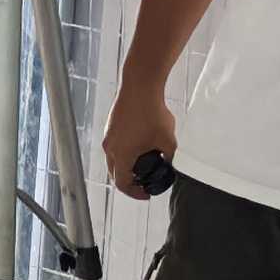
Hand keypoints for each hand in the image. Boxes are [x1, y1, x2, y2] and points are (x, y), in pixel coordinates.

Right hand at [103, 86, 177, 201]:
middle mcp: (110, 148)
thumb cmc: (152, 112)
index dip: (135, 193)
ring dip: (127, 165)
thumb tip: (170, 164)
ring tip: (144, 162)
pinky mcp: (110, 126)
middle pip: (116, 174)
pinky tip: (140, 144)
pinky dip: (124, 152)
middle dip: (130, 180)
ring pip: (114, 160)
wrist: (140, 86)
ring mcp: (108, 136)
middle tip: (144, 181)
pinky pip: (115, 146)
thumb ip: (169, 157)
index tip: (146, 193)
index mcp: (122, 155)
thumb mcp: (168, 140)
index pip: (122, 184)